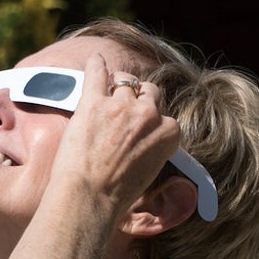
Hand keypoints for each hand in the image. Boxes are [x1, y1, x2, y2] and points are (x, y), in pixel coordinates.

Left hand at [49, 53, 179, 216]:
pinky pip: (97, 72)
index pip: (165, 116)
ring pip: (125, 80)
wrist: (89, 197)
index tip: (139, 128)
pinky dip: (96, 64)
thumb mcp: (149, 172)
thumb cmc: (116, 195)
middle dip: (138, 100)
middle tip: (123, 112)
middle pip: (149, 92)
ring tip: (107, 90)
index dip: (150, 121)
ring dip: (117, 84)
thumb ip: (152, 148)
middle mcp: (149, 115)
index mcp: (169, 134)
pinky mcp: (94, 102)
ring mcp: (121, 106)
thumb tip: (142, 142)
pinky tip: (95, 60)